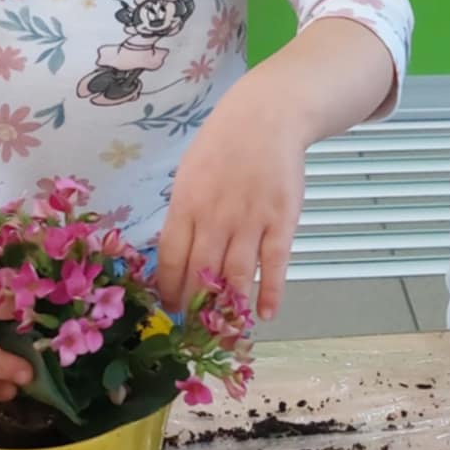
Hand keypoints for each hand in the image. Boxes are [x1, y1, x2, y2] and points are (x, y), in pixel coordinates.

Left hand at [156, 72, 305, 320]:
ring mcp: (250, 221)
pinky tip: (265, 314)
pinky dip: (270, 292)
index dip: (168, 289)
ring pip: (236, 275)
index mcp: (186, 204)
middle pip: (201, 273)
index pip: (171, 258)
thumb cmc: (222, 146)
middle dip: (194, 307)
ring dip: (229, 307)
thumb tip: (176, 258)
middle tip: (194, 329)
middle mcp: (215, 217)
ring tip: (224, 330)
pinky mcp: (282, 222)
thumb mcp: (189, 174)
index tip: (168, 308)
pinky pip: (274, 264)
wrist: (267, 119)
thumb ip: (184, 215)